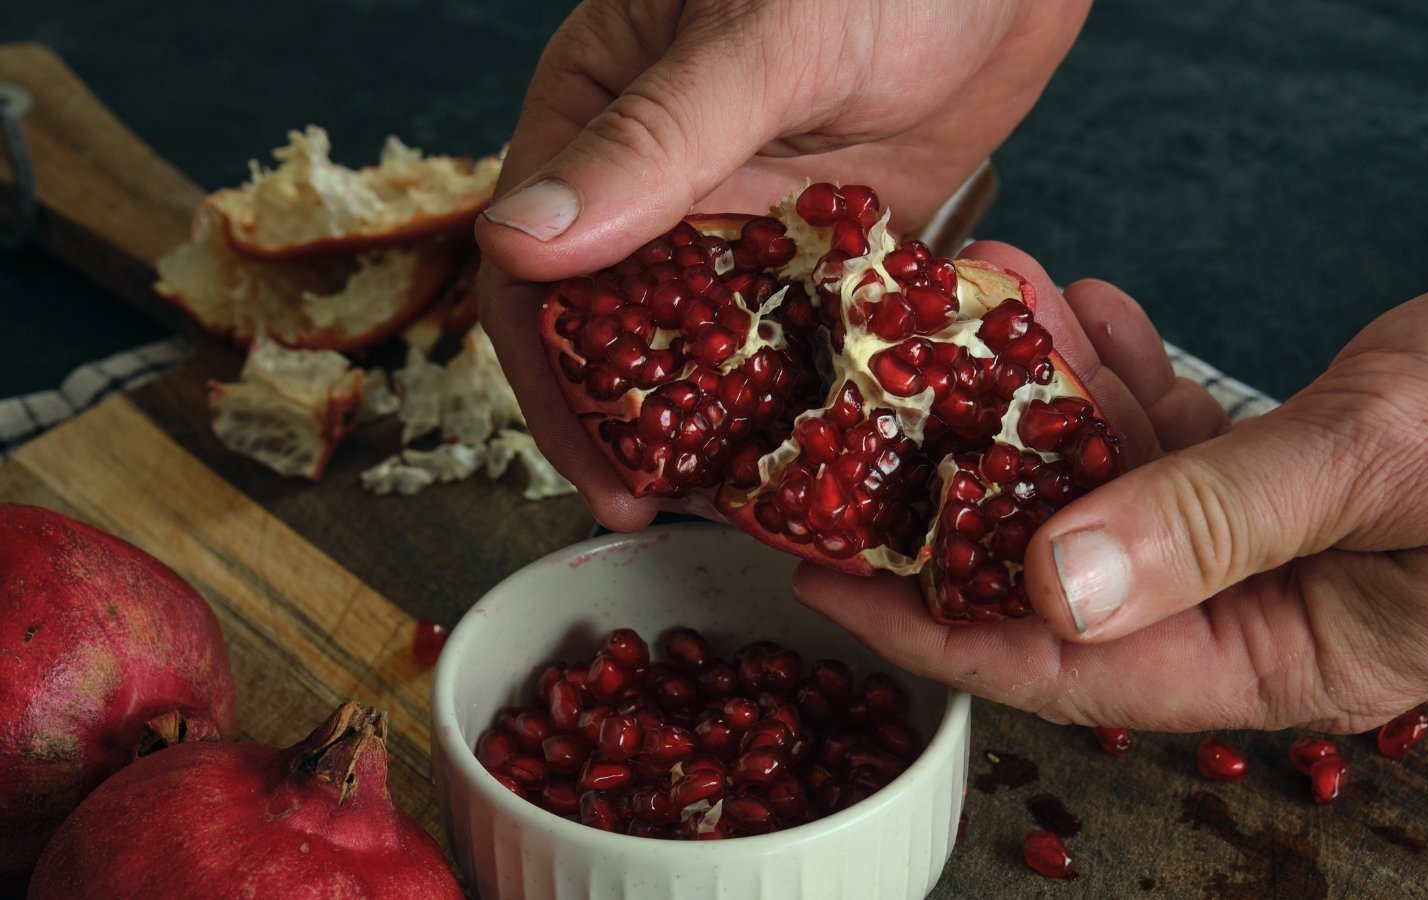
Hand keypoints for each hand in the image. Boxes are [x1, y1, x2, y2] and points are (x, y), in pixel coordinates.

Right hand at [476, 0, 1090, 528]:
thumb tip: (524, 241)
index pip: (536, 271)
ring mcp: (753, 212)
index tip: (602, 473)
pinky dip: (804, 388)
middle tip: (673, 514)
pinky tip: (824, 449)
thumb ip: (650, 140)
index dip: (557, 385)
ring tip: (752, 503)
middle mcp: (665, 174)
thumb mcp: (761, 40)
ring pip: (712, 343)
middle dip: (638, 426)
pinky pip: (803, 330)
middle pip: (620, 328)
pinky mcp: (833, 236)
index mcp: (600, 112)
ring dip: (722, 421)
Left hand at [796, 269, 1427, 732]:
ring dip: (1043, 402)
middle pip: (1070, 573)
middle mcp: (1265, 615)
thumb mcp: (1379, 463)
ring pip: (1117, 488)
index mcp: (1286, 657)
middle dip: (972, 488)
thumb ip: (1214, 521)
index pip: (1067, 666)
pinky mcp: (1294, 482)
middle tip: (873, 418)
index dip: (935, 623)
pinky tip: (1077, 314)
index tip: (826, 574)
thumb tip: (1052, 583)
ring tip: (971, 318)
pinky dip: (1124, 375)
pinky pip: (1177, 438)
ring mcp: (1276, 547)